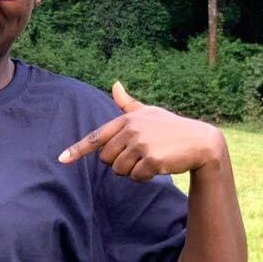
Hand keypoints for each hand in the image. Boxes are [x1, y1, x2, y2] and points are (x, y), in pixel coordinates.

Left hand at [58, 82, 226, 180]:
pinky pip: (136, 177)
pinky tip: (159, 166)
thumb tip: (115, 84)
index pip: (96, 137)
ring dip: (133, 170)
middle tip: (140, 155)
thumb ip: (128, 104)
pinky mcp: (152, 159)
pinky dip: (145, 177)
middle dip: (120, 162)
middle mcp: (131, 131)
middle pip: (107, 160)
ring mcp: (141, 145)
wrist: (201, 142)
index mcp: (126, 120)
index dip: (77, 150)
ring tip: (150, 159)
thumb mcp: (149, 112)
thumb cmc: (171, 126)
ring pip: (120, 170)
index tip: (61, 159)